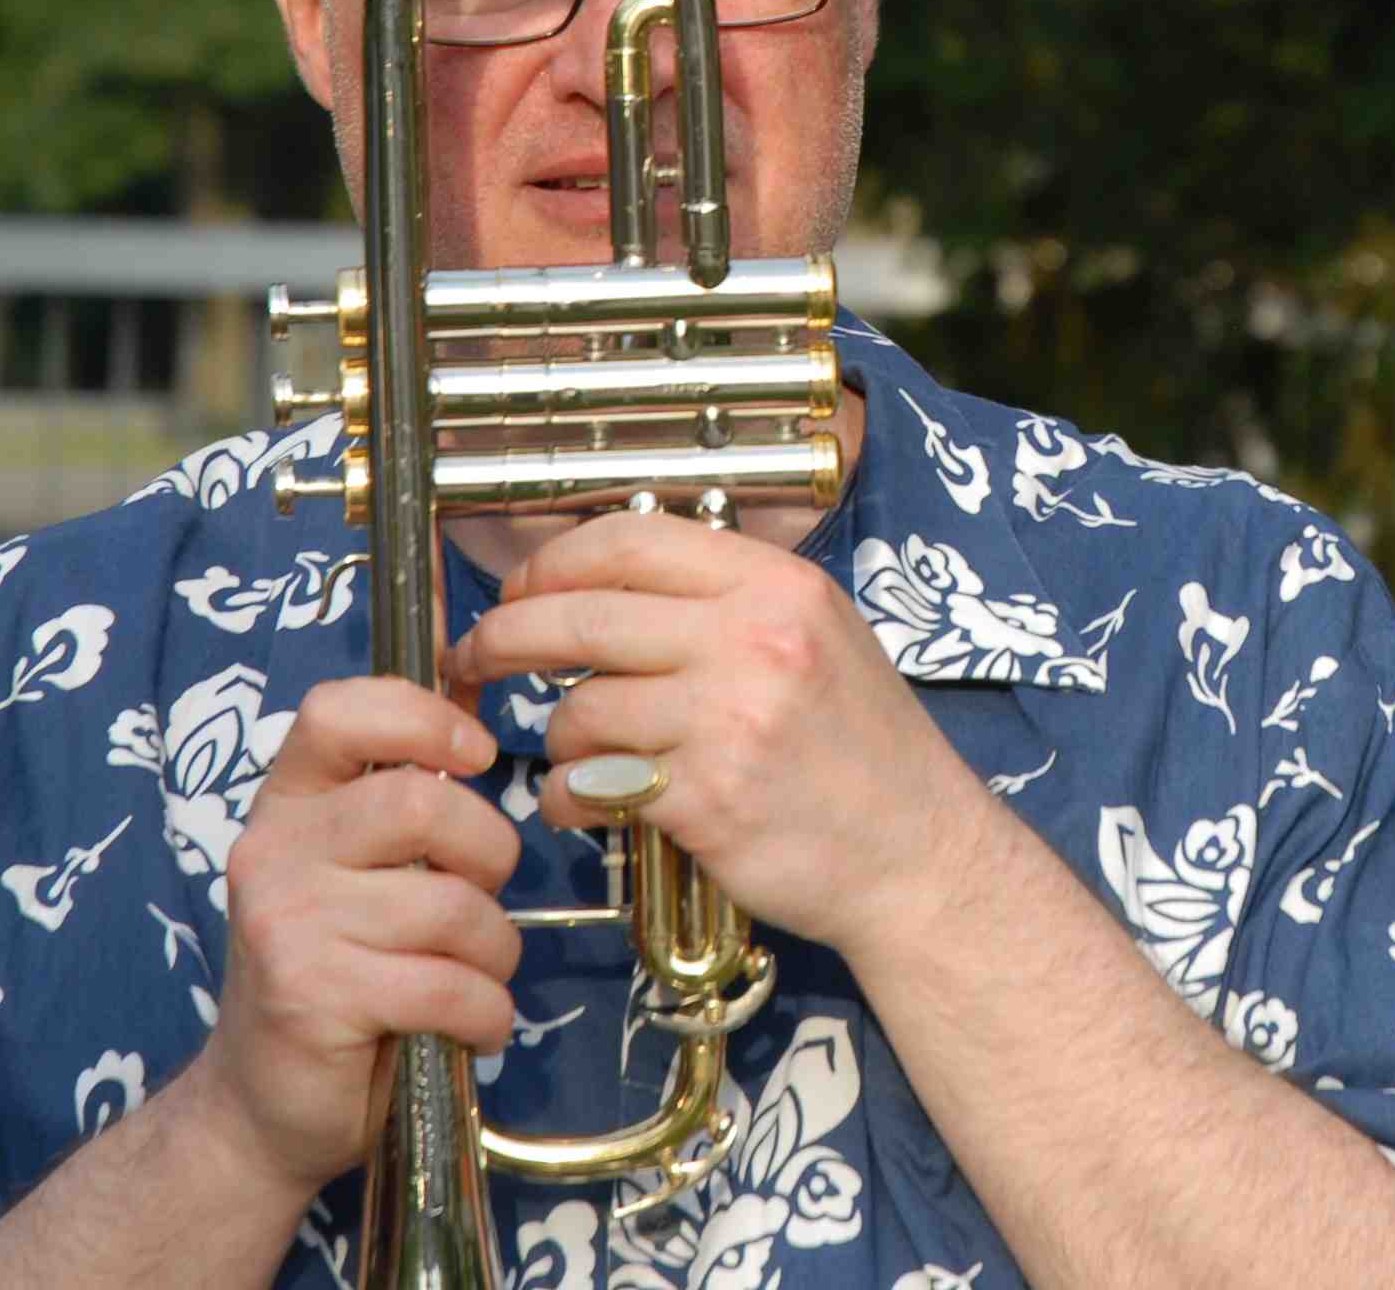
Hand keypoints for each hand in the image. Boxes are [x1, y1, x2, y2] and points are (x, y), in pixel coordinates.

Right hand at [178, 677, 522, 1194]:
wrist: (260, 1107)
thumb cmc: (333, 975)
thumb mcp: (354, 874)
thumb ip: (401, 803)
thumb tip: (477, 715)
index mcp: (287, 806)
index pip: (338, 711)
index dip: (423, 718)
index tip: (477, 757)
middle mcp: (273, 853)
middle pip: (421, 805)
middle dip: (490, 855)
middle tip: (484, 900)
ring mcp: (287, 926)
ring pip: (452, 907)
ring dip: (495, 953)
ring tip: (477, 978)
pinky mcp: (313, 998)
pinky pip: (448, 987)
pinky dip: (487, 1014)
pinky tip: (472, 1027)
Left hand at [443, 512, 998, 959]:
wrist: (917, 853)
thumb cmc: (861, 748)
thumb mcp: (816, 635)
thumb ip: (724, 602)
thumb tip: (606, 582)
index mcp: (775, 586)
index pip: (629, 541)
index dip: (553, 564)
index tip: (520, 592)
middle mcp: (753, 640)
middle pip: (581, 618)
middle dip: (506, 637)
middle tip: (477, 657)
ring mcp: (729, 721)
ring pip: (579, 709)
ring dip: (556, 739)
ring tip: (578, 761)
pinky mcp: (706, 800)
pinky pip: (591, 785)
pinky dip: (570, 797)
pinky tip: (590, 806)